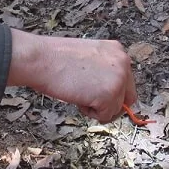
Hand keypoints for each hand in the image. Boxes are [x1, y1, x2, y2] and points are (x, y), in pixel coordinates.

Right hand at [7, 30, 136, 122]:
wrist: (40, 59)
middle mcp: (123, 63)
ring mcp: (119, 79)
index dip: (111, 92)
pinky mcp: (109, 95)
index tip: (95, 92)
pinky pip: (105, 117)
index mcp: (117, 51)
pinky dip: (90, 113)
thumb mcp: (89, 58)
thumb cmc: (55, 59)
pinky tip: (77, 96)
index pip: (126, 81)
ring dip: (97, 108)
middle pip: (128, 98)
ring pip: (116, 109)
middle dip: (110, 104)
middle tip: (89, 99)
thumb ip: (104, 70)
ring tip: (78, 92)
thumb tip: (108, 90)